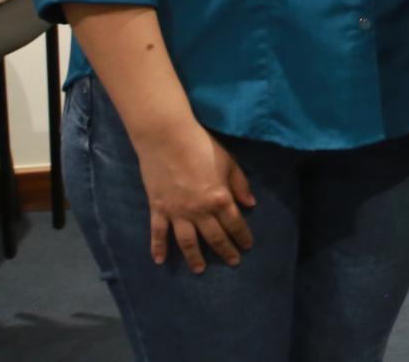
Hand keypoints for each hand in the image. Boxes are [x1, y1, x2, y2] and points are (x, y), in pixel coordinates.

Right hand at [132, 120, 256, 273]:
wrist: (167, 139)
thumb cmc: (202, 146)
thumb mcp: (229, 162)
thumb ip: (240, 184)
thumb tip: (251, 204)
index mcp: (219, 198)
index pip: (234, 223)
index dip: (242, 236)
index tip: (248, 246)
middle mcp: (199, 210)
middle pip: (214, 237)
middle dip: (225, 251)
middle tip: (232, 262)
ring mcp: (177, 212)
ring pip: (187, 241)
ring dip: (194, 257)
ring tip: (200, 269)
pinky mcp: (158, 209)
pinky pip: (158, 233)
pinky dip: (158, 248)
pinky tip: (159, 261)